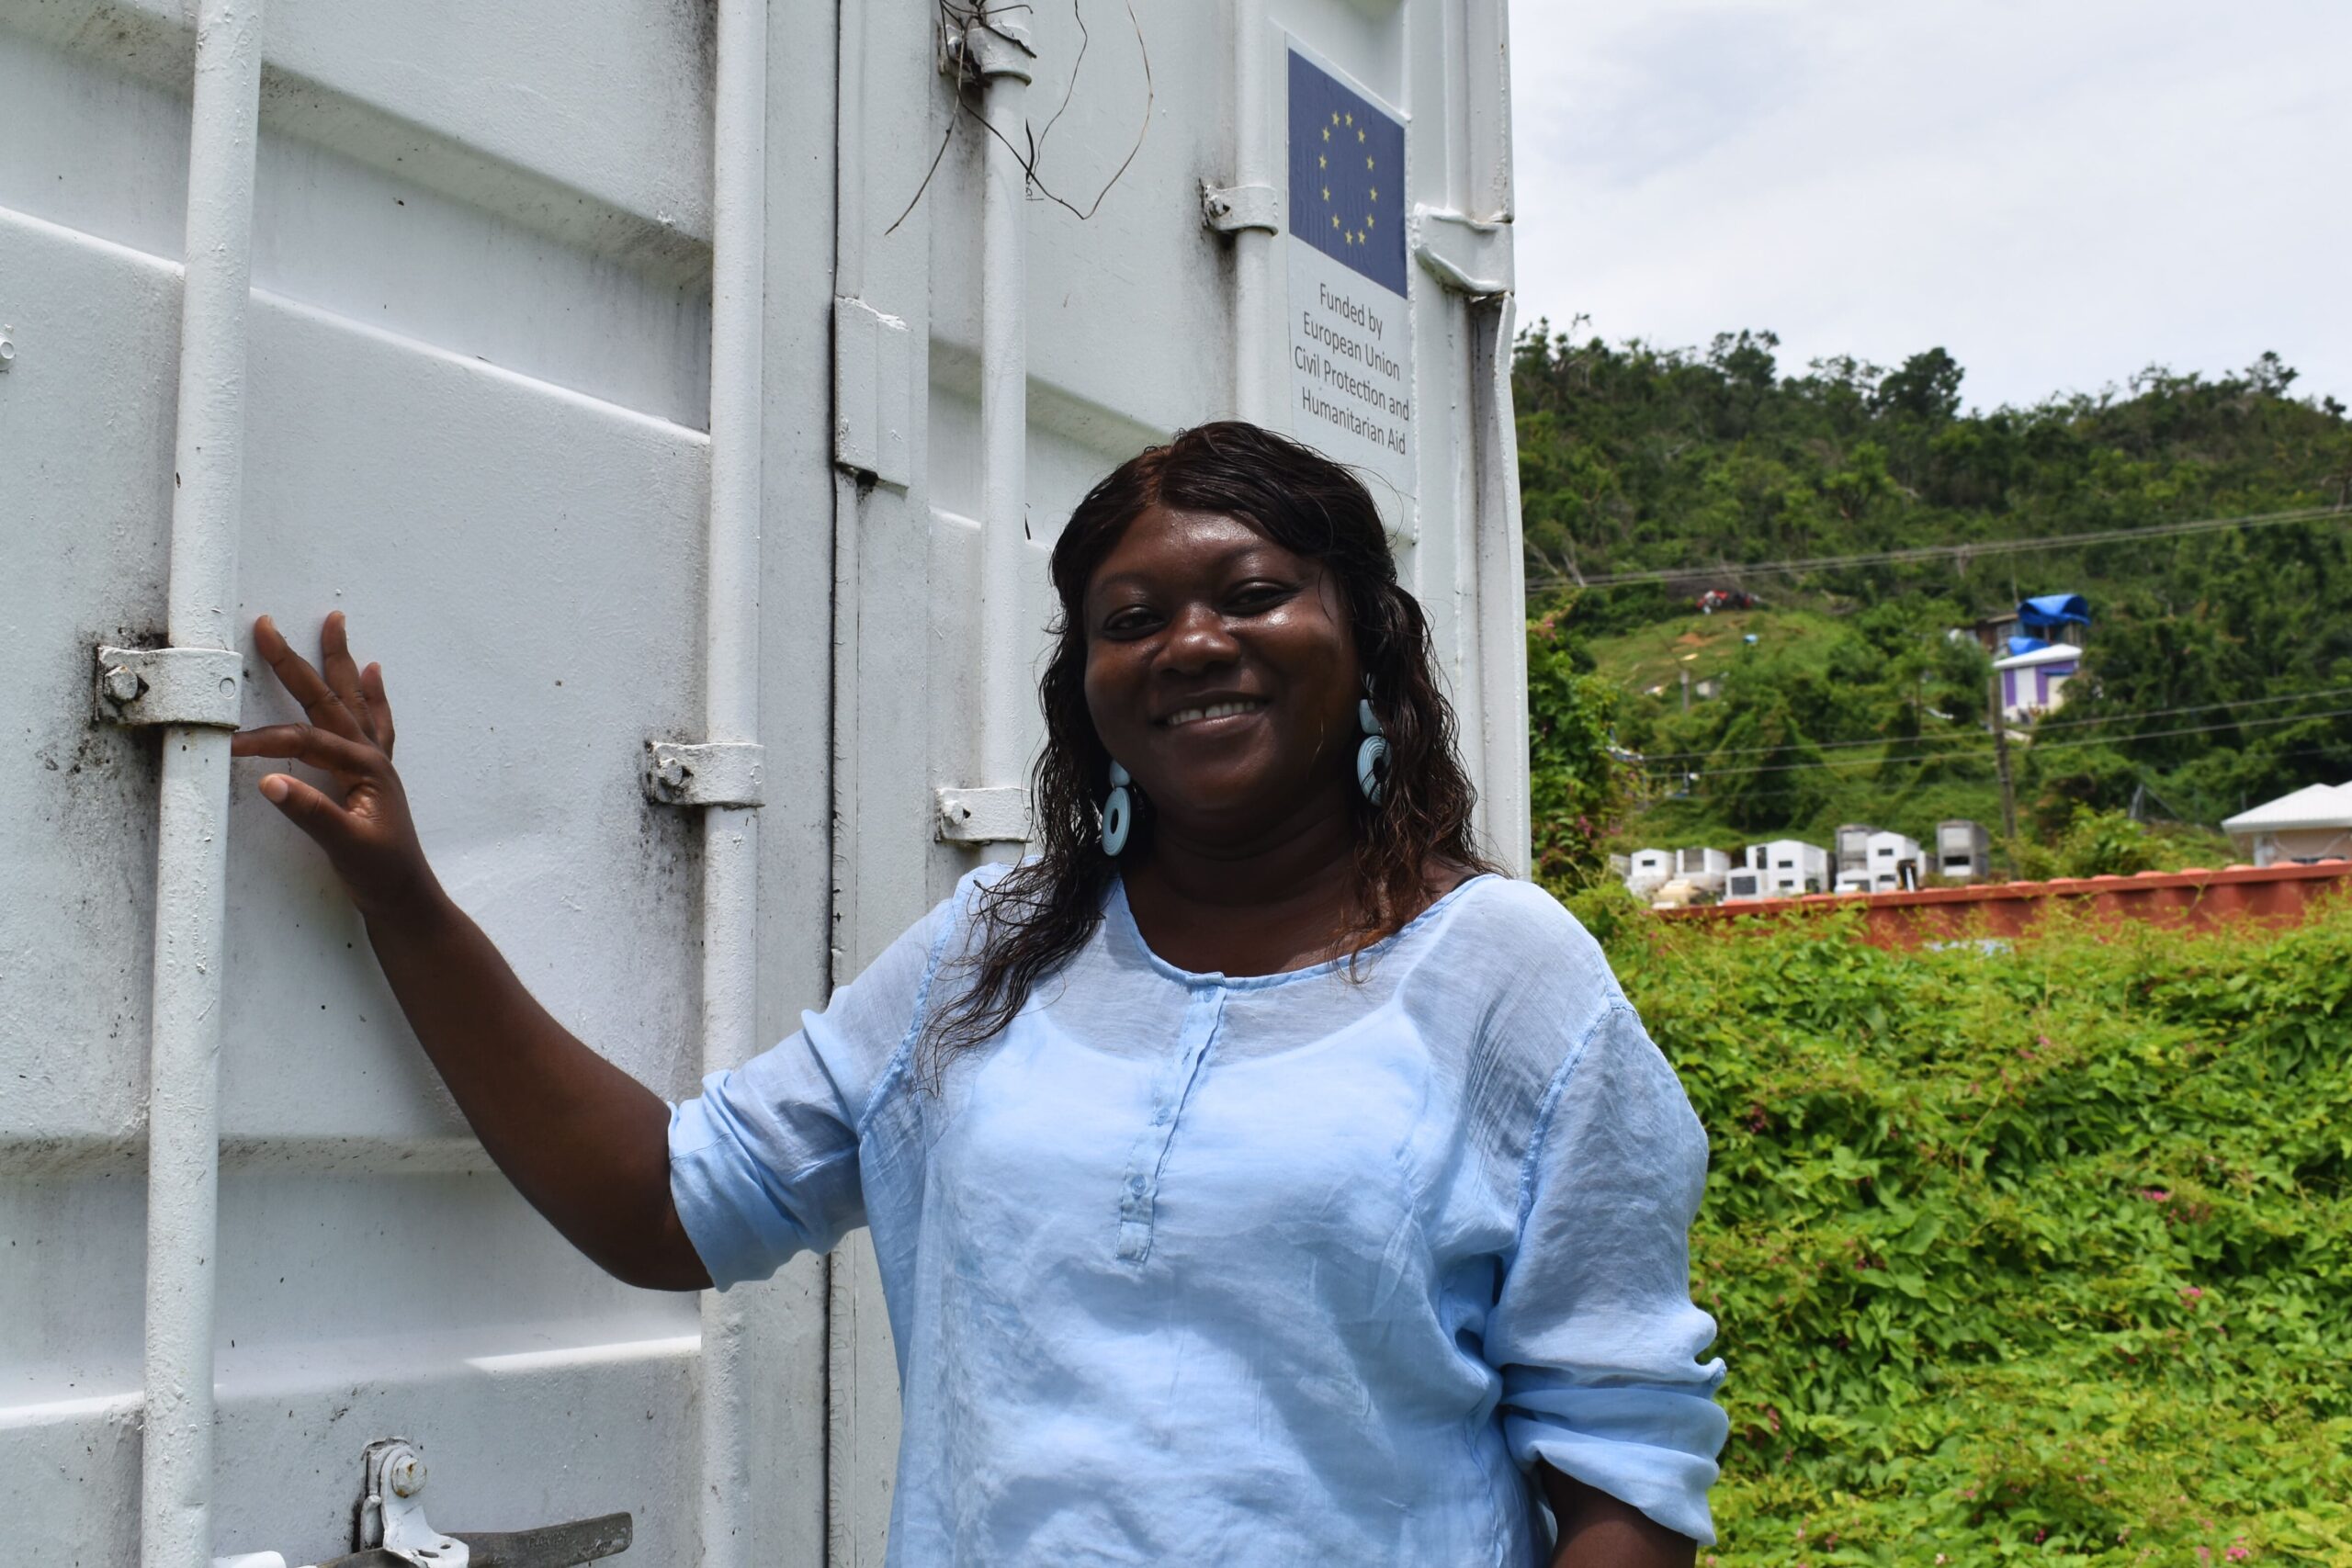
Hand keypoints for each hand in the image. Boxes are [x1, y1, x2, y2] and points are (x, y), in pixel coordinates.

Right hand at [232, 612, 440, 921]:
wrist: (406, 898)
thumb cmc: (380, 874)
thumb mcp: (344, 846)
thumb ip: (309, 814)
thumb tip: (269, 781)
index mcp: (365, 768)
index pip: (306, 741)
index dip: (266, 741)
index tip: (231, 746)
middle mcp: (372, 756)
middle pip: (328, 700)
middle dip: (298, 662)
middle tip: (268, 625)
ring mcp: (375, 763)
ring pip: (353, 700)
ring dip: (340, 662)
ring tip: (336, 624)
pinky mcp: (373, 774)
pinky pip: (373, 721)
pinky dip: (372, 694)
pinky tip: (374, 672)